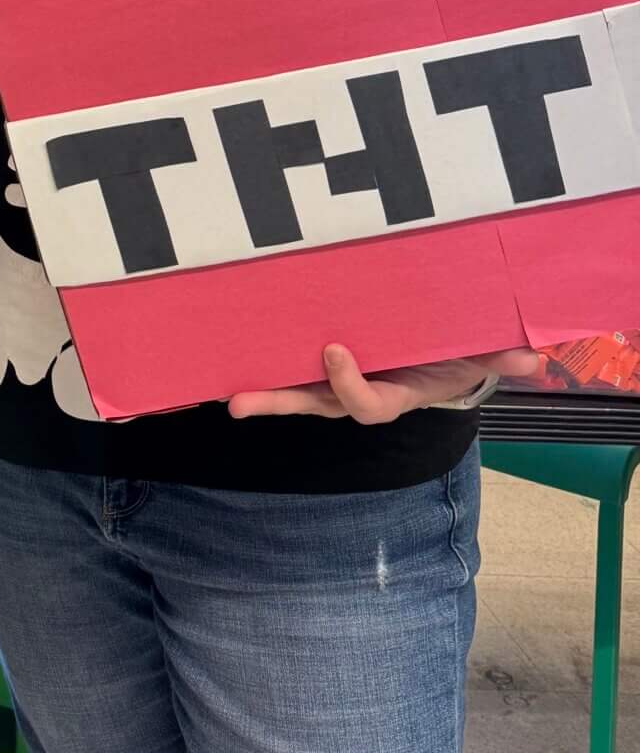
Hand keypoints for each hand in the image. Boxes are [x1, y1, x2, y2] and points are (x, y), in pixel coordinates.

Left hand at [228, 342, 539, 423]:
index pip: (368, 404)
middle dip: (278, 404)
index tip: (333, 350)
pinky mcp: (324, 357)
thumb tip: (529, 356)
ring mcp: (340, 376)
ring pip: (297, 389)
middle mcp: (362, 390)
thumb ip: (501, 355)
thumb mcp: (483, 352)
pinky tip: (230, 354)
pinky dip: (265, 363)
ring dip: (261, 390)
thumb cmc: (461, 350)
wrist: (445, 347)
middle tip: (239, 402)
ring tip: (222, 390)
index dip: (349, 385)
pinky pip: (293, 366)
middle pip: (315, 404)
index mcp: (397, 394)